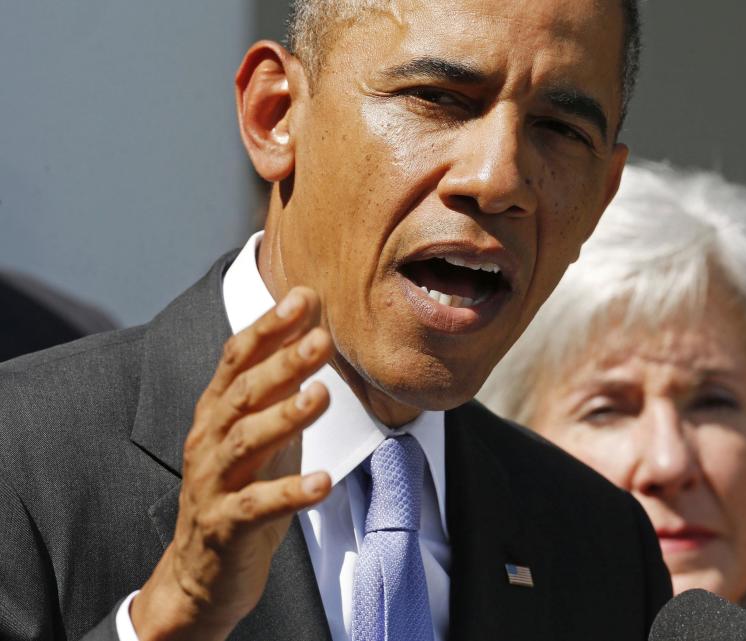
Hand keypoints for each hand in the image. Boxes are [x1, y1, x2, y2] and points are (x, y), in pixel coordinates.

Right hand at [131, 287, 333, 640]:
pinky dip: (290, 493)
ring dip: (284, 417)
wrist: (202, 572)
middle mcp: (209, 440)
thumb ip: (283, 386)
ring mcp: (213, 483)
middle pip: (243, 394)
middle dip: (282, 363)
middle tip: (321, 340)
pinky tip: (323, 482)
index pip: (237, 359)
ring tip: (321, 396)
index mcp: (217, 413)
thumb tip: (314, 328)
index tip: (303, 297)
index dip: (269, 327)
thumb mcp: (263, 432)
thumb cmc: (242, 490)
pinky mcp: (226, 525)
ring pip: (245, 442)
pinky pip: (257, 506)